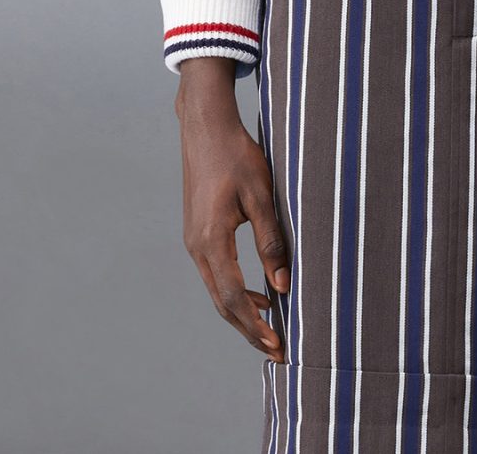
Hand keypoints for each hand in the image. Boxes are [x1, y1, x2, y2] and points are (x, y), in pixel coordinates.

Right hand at [174, 58, 289, 361]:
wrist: (205, 127)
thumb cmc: (236, 155)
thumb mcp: (260, 195)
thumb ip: (271, 240)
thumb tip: (283, 285)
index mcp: (211, 240)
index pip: (234, 297)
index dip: (256, 325)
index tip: (277, 345)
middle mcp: (197, 246)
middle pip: (222, 302)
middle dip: (249, 329)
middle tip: (276, 350)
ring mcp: (193, 240)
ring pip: (217, 290)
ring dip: (241, 312)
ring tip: (269, 329)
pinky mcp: (197, 232)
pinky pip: (215, 273)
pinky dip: (234, 292)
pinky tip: (257, 293)